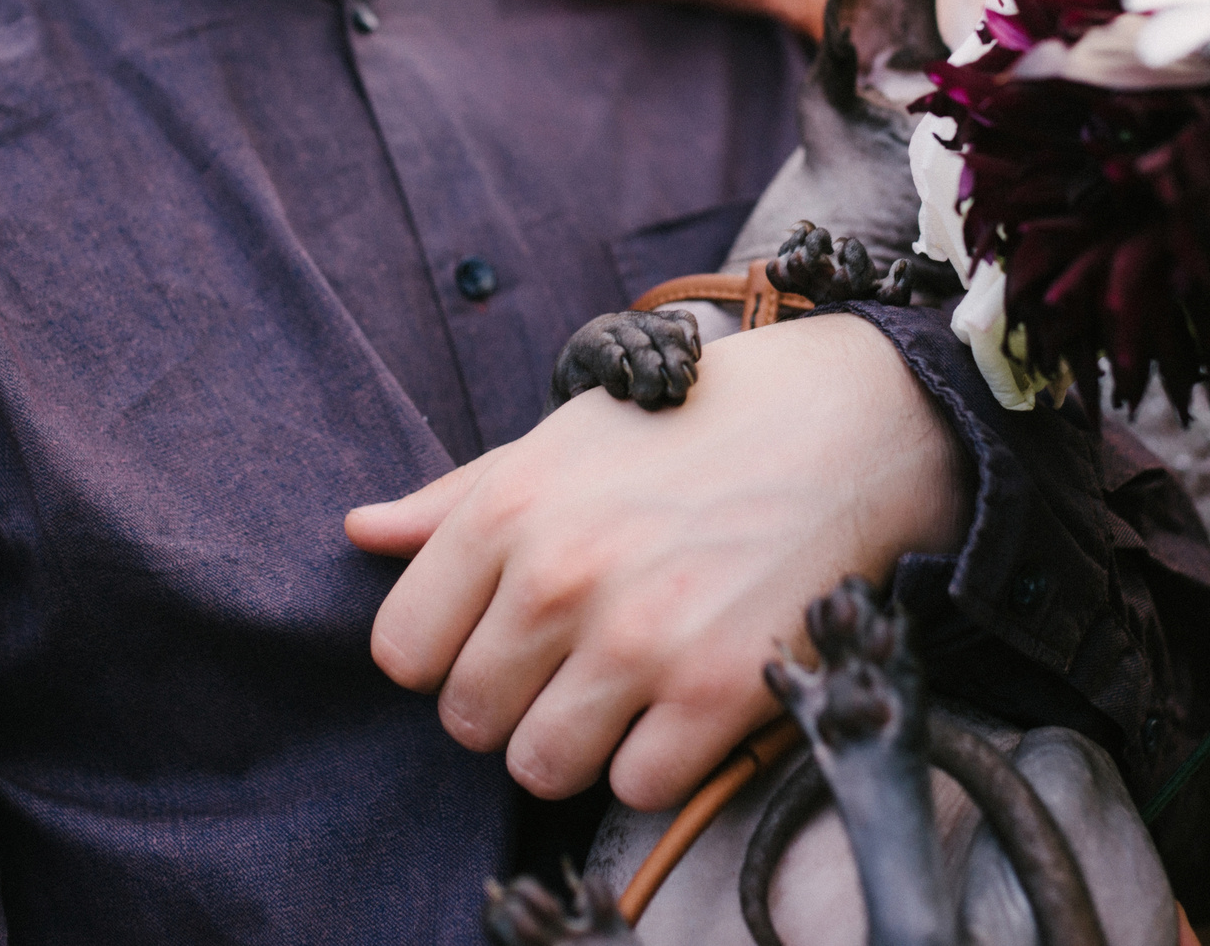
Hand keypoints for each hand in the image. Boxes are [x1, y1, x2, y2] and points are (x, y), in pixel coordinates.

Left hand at [345, 315, 967, 809]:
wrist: (849, 425)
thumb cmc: (692, 425)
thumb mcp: (564, 438)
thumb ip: (458, 497)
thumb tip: (360, 533)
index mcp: (507, 510)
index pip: (401, 650)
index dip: (445, 652)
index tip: (498, 632)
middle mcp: (559, 577)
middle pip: (467, 719)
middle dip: (514, 698)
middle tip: (575, 656)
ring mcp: (638, 640)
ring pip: (541, 765)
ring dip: (580, 739)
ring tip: (629, 680)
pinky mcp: (716, 692)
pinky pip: (635, 786)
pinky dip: (660, 757)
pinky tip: (689, 692)